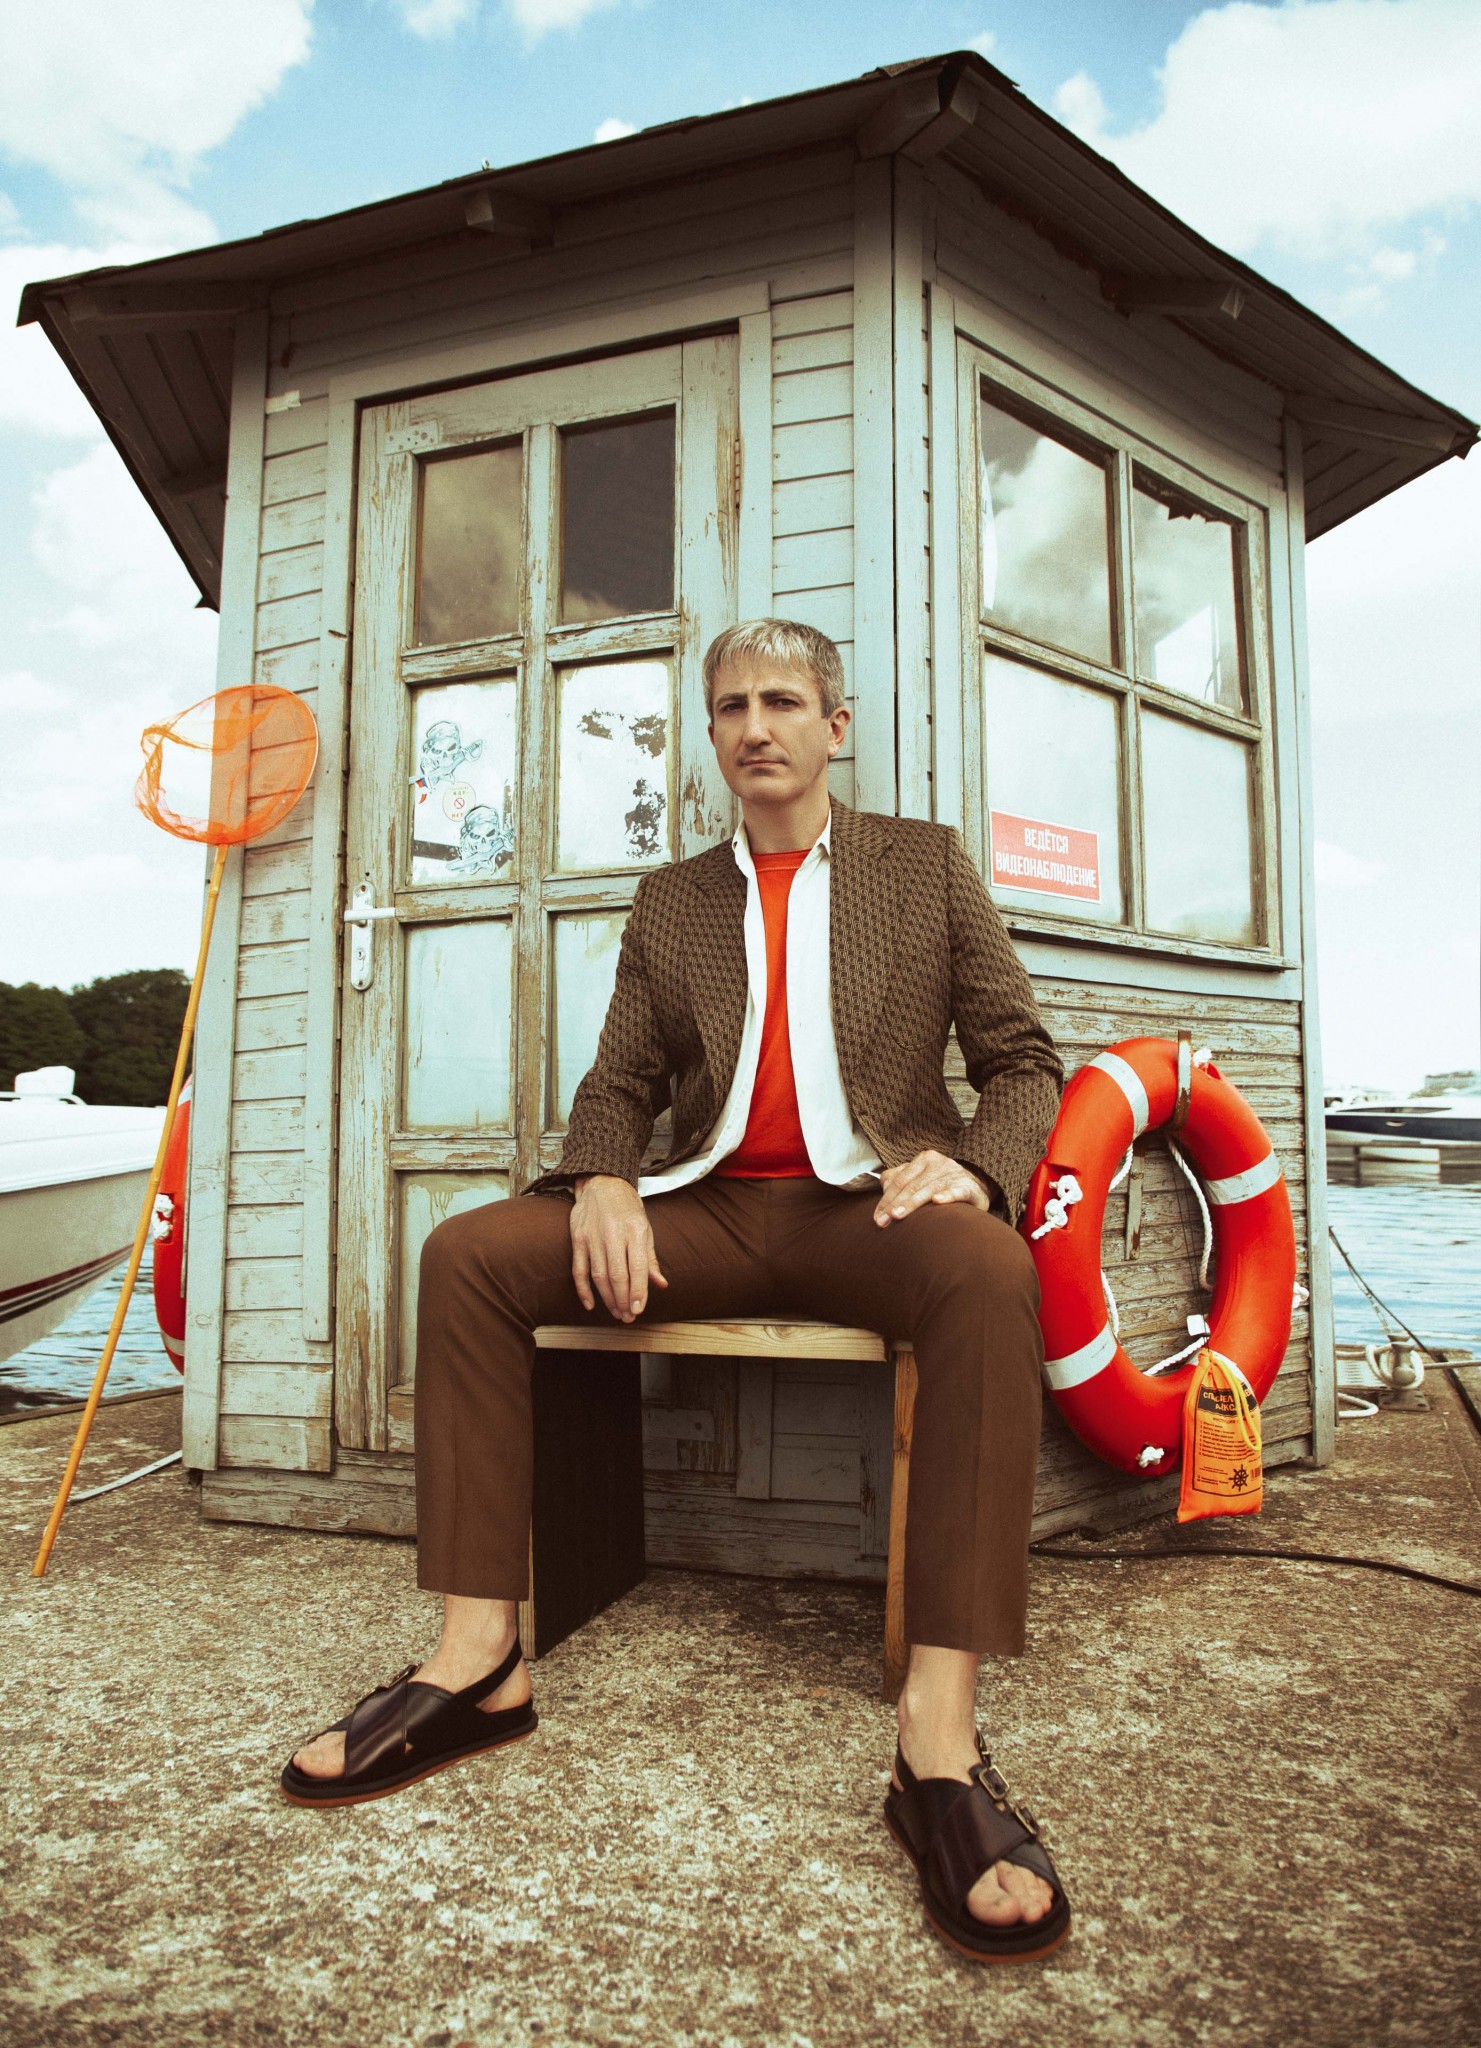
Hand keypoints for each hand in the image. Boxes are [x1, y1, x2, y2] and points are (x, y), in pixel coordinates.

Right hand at [570, 1175, 668, 1321]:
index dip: (638, 1292)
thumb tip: (660, 1284)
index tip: (639, 1310)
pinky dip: (583, 1289)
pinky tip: (590, 1304)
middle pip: (617, 1275)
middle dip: (623, 1300)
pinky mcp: (578, 1238)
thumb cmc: (627, 1207)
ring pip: (598, 1275)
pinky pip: (578, 1269)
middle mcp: (613, 1233)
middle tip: (628, 1316)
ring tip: (616, 1312)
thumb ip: (650, 1258)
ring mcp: (593, 1236)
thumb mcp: (645, 1228)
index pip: (637, 1267)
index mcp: (635, 1230)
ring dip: (607, 1298)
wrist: (602, 1182)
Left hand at [873, 1149, 991, 1227]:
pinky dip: (947, 1196)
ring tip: (898, 1215)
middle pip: (911, 1185)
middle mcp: (939, 1163)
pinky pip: (956, 1191)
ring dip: (912, 1203)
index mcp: (924, 1159)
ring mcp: (954, 1174)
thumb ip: (900, 1179)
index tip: (877, 1217)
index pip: (900, 1180)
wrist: (976, 1186)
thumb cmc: (942, 1185)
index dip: (886, 1199)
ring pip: (929, 1189)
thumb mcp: (920, 1178)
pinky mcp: (969, 1187)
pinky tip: (937, 1202)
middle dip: (894, 1204)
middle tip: (882, 1221)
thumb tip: (884, 1186)